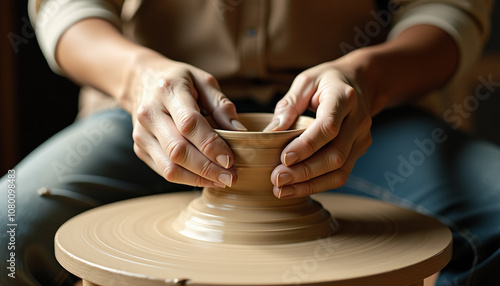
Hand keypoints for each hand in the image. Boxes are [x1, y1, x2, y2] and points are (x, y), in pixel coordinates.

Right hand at [127, 52, 246, 187]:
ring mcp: (141, 133)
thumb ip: (222, 106)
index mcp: (168, 91)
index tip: (230, 159)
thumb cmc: (179, 81)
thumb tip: (241, 133)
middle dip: (208, 168)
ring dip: (198, 179)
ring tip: (222, 181)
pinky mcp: (140, 148)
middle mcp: (149, 113)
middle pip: (178, 150)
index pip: (189, 123)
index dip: (210, 144)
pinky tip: (206, 178)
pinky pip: (164, 171)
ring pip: (169, 166)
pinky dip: (187, 179)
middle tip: (232, 177)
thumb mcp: (203, 81)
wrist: (141, 80)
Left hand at [266, 55, 372, 198]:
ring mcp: (362, 138)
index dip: (307, 146)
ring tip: (282, 191)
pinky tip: (296, 189)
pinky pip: (341, 174)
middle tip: (276, 179)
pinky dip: (318, 185)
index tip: (284, 158)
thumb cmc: (327, 81)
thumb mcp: (305, 82)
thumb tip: (270, 133)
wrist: (360, 81)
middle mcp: (358, 120)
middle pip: (335, 154)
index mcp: (344, 98)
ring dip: (310, 184)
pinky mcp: (359, 151)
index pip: (328, 127)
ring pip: (340, 170)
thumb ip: (288, 105)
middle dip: (304, 171)